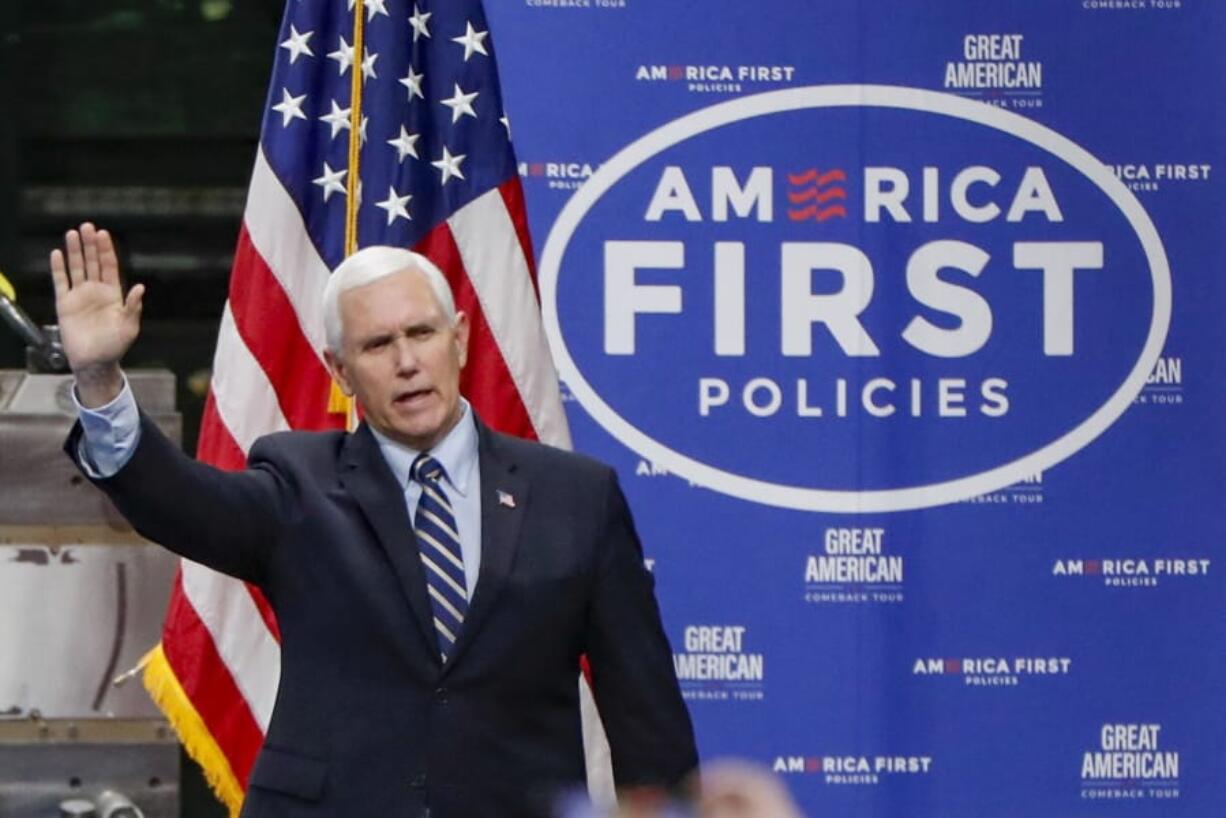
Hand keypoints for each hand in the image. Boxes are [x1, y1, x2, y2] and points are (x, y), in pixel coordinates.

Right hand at [49, 223, 144, 405]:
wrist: (94, 361)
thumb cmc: (114, 345)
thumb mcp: (129, 326)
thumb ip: (133, 307)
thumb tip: (140, 288)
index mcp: (113, 294)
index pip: (109, 267)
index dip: (106, 251)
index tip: (104, 235)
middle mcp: (96, 291)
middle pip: (92, 262)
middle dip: (90, 245)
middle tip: (87, 226)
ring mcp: (79, 296)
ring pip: (76, 268)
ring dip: (75, 251)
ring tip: (72, 234)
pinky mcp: (64, 304)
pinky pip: (60, 282)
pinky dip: (58, 268)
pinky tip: (57, 254)